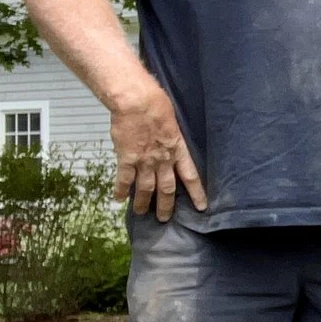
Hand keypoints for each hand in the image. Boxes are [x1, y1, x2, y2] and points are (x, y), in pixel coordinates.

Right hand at [109, 80, 206, 220]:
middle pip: (167, 188)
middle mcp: (162, 160)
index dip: (196, 193)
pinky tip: (118, 199)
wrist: (137, 102)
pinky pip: (124, 179)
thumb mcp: (173, 122)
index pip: (191, 176)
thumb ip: (171, 137)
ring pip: (145, 189)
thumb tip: (167, 144)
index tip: (201, 207)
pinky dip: (121, 190)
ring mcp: (144, 161)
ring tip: (141, 213)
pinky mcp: (126, 158)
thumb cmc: (156, 105)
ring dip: (143, 203)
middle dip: (166, 206)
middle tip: (164, 219)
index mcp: (177, 150)